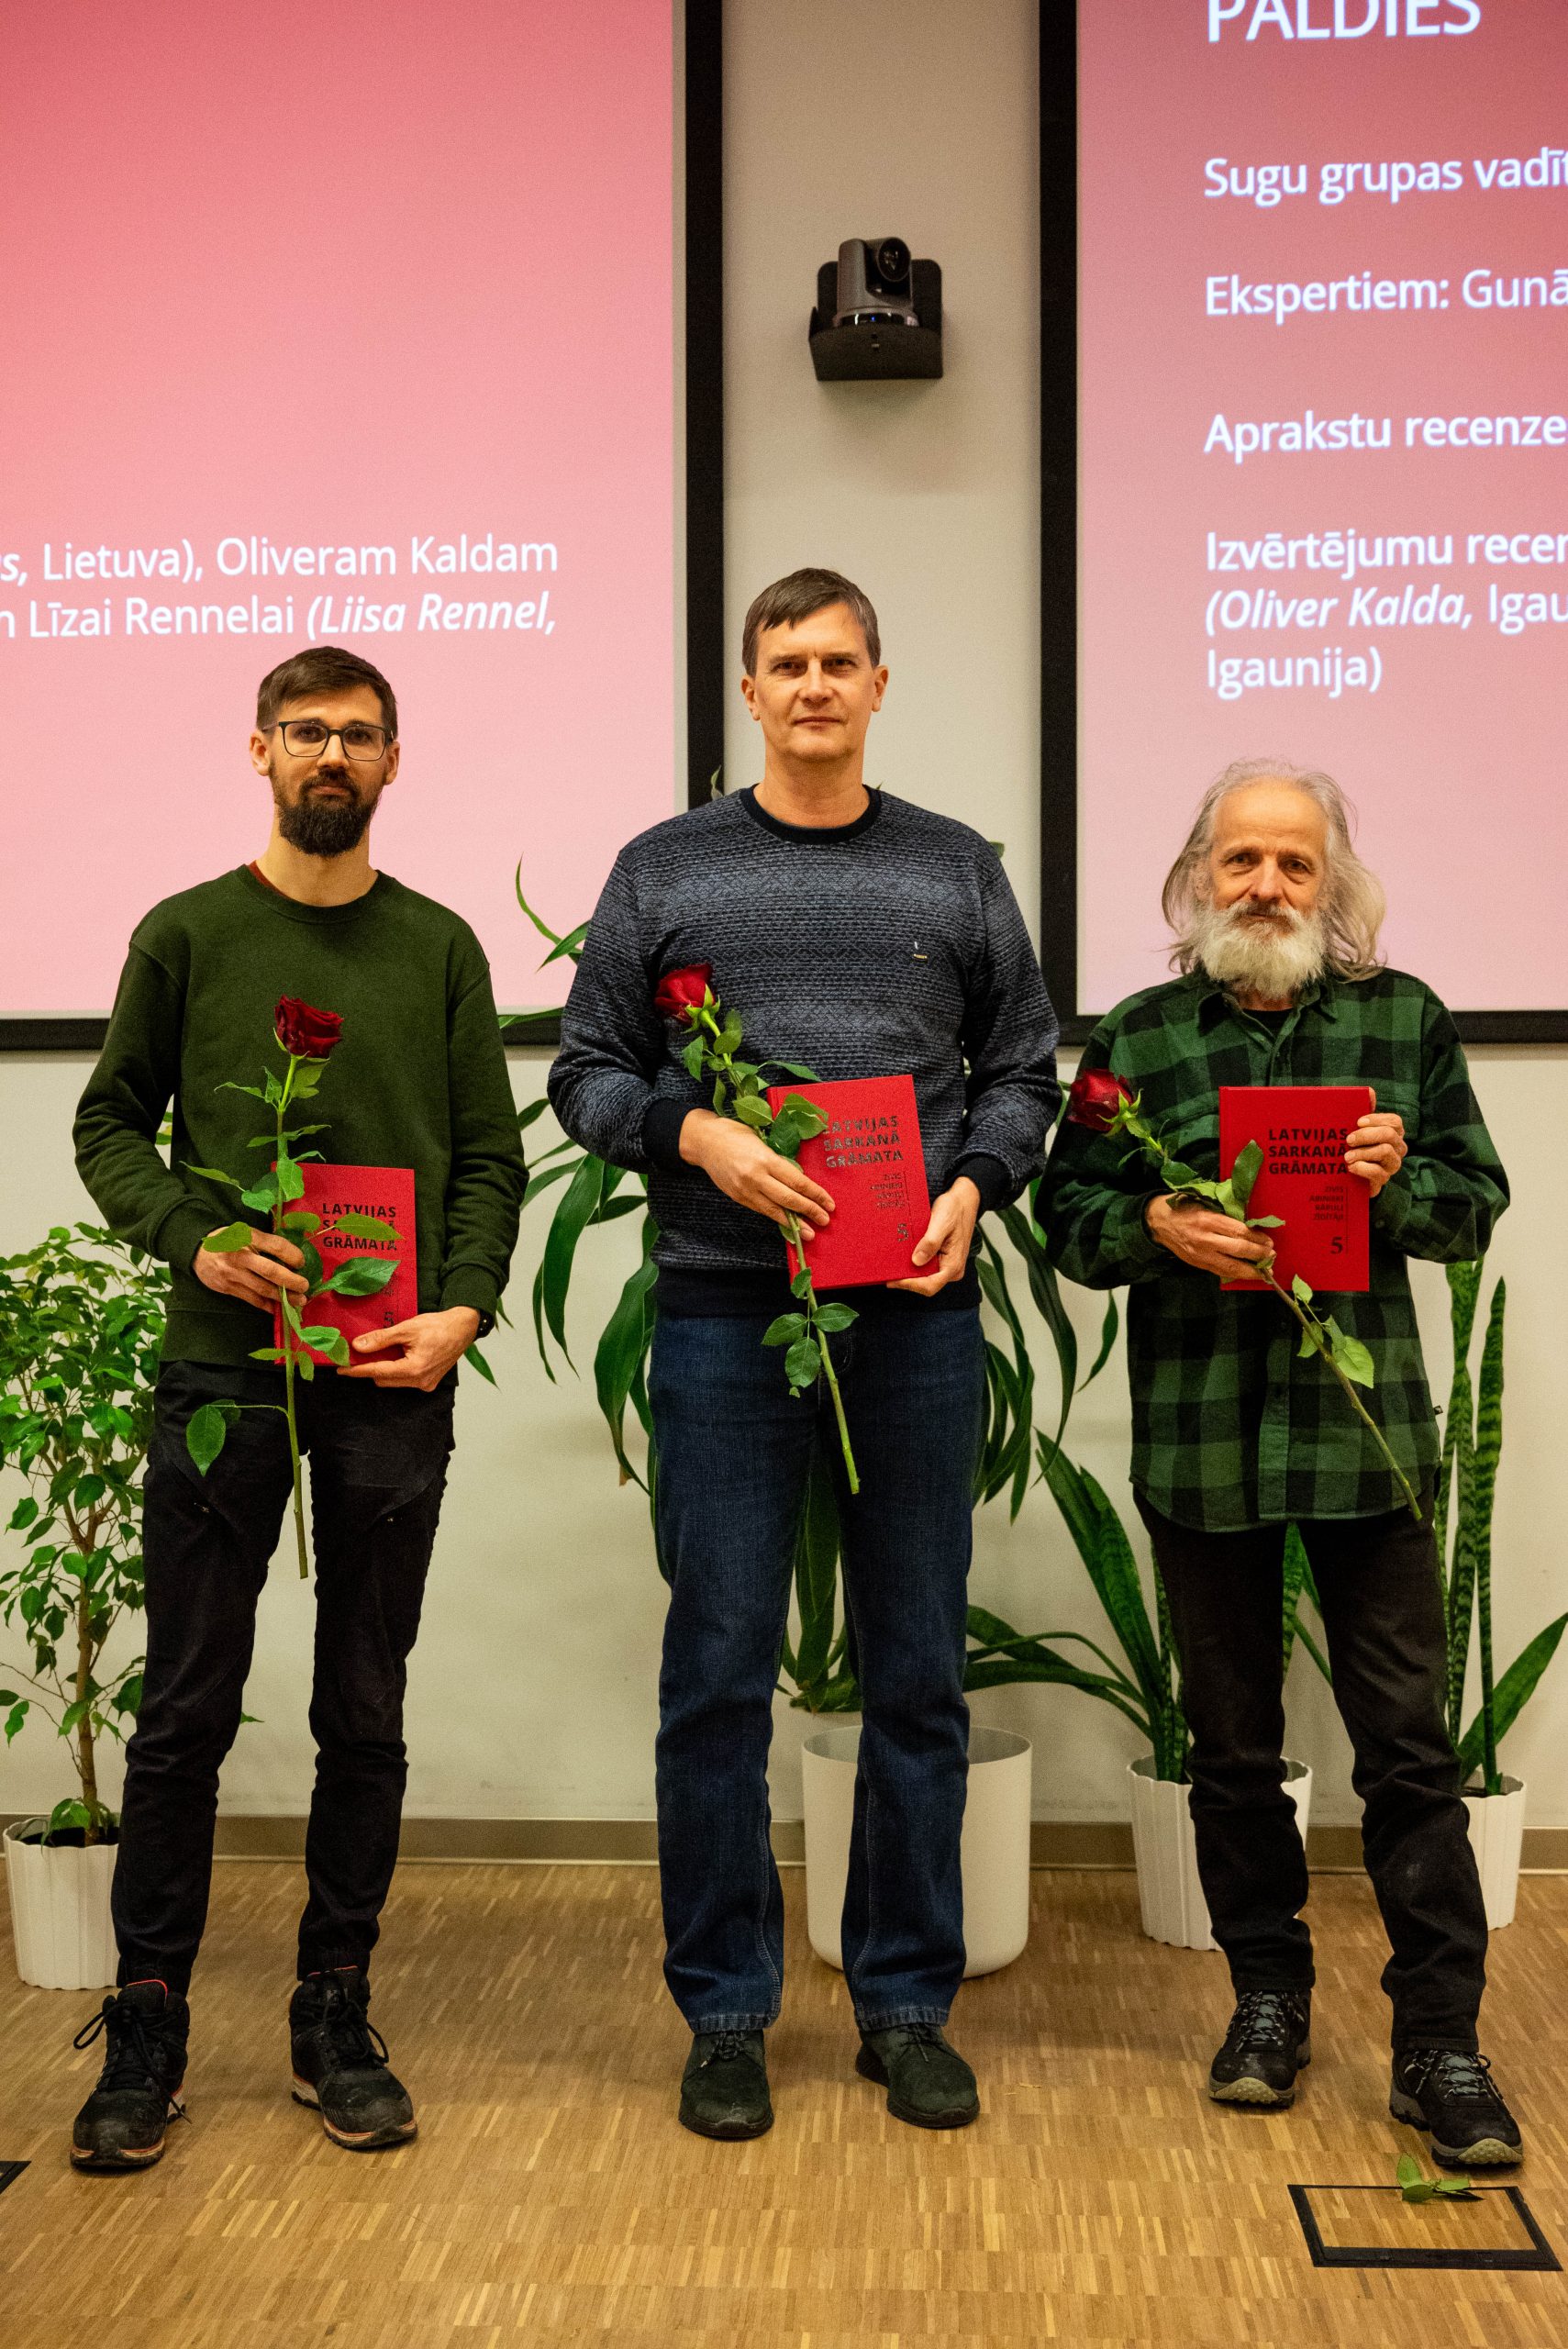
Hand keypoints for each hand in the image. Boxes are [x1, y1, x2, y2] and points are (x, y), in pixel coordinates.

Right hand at [193, 1226, 307, 1313]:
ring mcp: (232, 1273)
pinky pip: (252, 1299)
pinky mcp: (228, 1288)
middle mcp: (240, 1256)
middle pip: (270, 1270)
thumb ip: (266, 1242)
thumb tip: (293, 1256)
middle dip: (291, 1281)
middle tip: (305, 1286)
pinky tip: (279, 1308)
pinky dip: (267, 1305)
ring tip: (299, 1300)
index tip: (302, 1262)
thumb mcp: (245, 1232)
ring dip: (283, 1297)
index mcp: (247, 1237)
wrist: (197, 1250)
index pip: (275, 1245)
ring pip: (262, 1288)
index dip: (292, 1255)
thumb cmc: (229, 1240)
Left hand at [340, 1306, 479, 1390]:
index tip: (341, 1369)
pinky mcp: (429, 1382)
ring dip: (384, 1369)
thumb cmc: (438, 1325)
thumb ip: (381, 1339)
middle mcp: (420, 1381)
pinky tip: (397, 1355)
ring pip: (394, 1381)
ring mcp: (425, 1384)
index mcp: (414, 1369)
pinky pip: (405, 1380)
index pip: (377, 1372)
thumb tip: (357, 1346)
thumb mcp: (406, 1328)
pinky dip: (396, 1369)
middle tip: (359, 1354)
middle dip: (370, 1368)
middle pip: (384, 1379)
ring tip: (380, 1351)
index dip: (357, 1370)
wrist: (463, 1328)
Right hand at [679, 1108, 833, 1230]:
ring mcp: (746, 1190)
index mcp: (766, 1159)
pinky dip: (777, 1219)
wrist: (704, 1141)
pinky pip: (762, 1210)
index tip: (829, 1203)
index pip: (797, 1181)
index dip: (815, 1194)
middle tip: (825, 1220)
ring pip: (775, 1210)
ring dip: (795, 1223)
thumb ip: (778, 1161)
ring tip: (810, 1233)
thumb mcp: (761, 1142)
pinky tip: (788, 1225)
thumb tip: (797, 1178)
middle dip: (810, 1211)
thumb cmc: (735, 1135)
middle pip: (789, 1199)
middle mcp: (756, 1177)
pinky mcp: (738, 1197)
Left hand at [889, 1177, 980, 1297]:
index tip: (892, 1280)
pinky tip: (901, 1259)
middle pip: (925, 1284)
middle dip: (906, 1280)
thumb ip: (930, 1242)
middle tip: (886, 1273)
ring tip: (891, 1266)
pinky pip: (926, 1268)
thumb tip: (916, 1261)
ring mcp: (947, 1266)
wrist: (964, 1201)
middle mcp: (952, 1270)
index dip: (909, 1285)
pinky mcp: (942, 1260)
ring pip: (924, 1277)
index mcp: (954, 1265)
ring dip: (908, 1273)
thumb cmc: (955, 1209)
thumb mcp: (941, 1222)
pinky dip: (913, 1265)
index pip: (930, 1285)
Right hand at [1145, 1193, 1272, 1278]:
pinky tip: (1247, 1274)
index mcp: (1208, 1220)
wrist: (1157, 1222)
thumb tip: (1249, 1222)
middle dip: (1258, 1254)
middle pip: (1238, 1250)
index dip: (1257, 1238)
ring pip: (1231, 1266)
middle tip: (1272, 1255)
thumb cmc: (1183, 1207)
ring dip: (1251, 1270)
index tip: (1269, 1241)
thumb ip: (1224, 1213)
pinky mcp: (1197, 1264)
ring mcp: (1201, 1254)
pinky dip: (1236, 1274)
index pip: (1239, 1232)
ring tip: (1264, 1271)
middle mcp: (1205, 1239)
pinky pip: (1220, 1271)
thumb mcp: (1203, 1202)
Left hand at [1345, 1090, 1405, 1197]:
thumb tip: (1369, 1091)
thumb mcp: (1358, 1130)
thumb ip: (1363, 1111)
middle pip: (1389, 1134)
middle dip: (1366, 1135)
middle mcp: (1398, 1148)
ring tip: (1346, 1157)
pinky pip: (1377, 1172)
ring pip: (1384, 1151)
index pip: (1394, 1121)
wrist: (1351, 1178)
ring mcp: (1392, 1164)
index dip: (1377, 1119)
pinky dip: (1362, 1168)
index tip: (1358, 1122)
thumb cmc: (1357, 1148)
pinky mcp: (1384, 1180)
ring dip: (1362, 1152)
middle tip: (1348, 1140)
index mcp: (1394, 1133)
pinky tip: (1350, 1167)